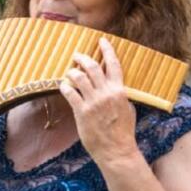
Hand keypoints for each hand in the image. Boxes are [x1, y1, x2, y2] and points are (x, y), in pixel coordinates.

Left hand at [60, 37, 138, 165]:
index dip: (107, 50)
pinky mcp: (82, 111)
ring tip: (69, 72)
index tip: (101, 40)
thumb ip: (120, 95)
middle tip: (77, 55)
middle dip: (83, 58)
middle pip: (92, 67)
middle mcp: (106, 93)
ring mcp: (93, 102)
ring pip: (79, 77)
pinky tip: (63, 86)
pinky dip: (64, 86)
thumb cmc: (123, 132)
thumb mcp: (128, 109)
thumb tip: (115, 85)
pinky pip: (69, 92)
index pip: (114, 65)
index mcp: (120, 91)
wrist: (116, 150)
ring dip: (72, 71)